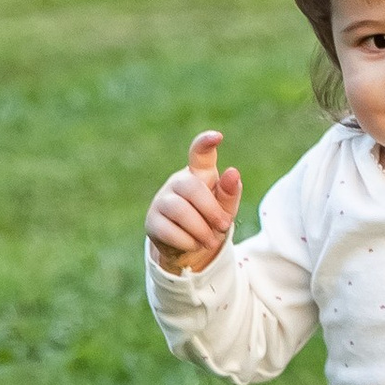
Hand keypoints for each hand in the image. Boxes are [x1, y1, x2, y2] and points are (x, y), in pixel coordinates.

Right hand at [147, 129, 241, 271]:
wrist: (191, 248)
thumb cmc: (211, 220)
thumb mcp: (226, 208)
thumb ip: (230, 192)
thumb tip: (232, 172)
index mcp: (199, 174)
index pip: (200, 154)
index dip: (205, 143)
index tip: (217, 136)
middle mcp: (178, 182)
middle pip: (192, 188)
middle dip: (211, 210)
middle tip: (224, 226)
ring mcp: (162, 200)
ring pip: (179, 210)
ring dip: (200, 229)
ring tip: (210, 241)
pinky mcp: (152, 221)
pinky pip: (168, 230)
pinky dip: (187, 241)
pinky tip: (193, 244)